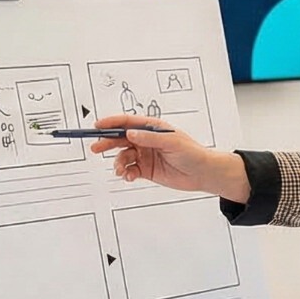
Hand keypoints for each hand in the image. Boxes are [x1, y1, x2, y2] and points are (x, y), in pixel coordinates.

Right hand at [89, 115, 245, 198]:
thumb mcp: (172, 142)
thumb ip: (150, 138)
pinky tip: (129, 176)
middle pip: (120, 138)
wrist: (203, 174)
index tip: (98, 126)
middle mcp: (147, 140)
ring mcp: (145, 155)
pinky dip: (126, 173)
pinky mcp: (146, 170)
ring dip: (118, 163)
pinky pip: (130, 170)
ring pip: (123, 156)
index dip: (111, 123)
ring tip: (119, 170)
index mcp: (153, 128)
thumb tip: (130, 133)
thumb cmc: (192, 153)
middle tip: (96, 148)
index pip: (128, 122)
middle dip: (107, 143)